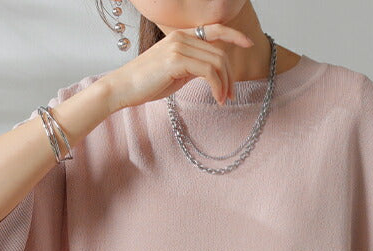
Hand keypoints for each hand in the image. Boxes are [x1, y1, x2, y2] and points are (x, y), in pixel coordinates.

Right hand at [101, 24, 253, 111]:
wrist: (123, 87)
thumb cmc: (147, 83)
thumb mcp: (175, 72)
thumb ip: (193, 67)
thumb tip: (211, 73)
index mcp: (181, 36)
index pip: (214, 29)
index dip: (234, 34)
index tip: (248, 44)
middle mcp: (181, 37)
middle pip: (220, 52)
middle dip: (230, 76)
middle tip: (230, 96)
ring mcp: (179, 47)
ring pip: (217, 62)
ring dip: (225, 84)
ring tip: (223, 100)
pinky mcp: (176, 60)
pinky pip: (208, 72)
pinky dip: (217, 86)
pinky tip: (217, 98)